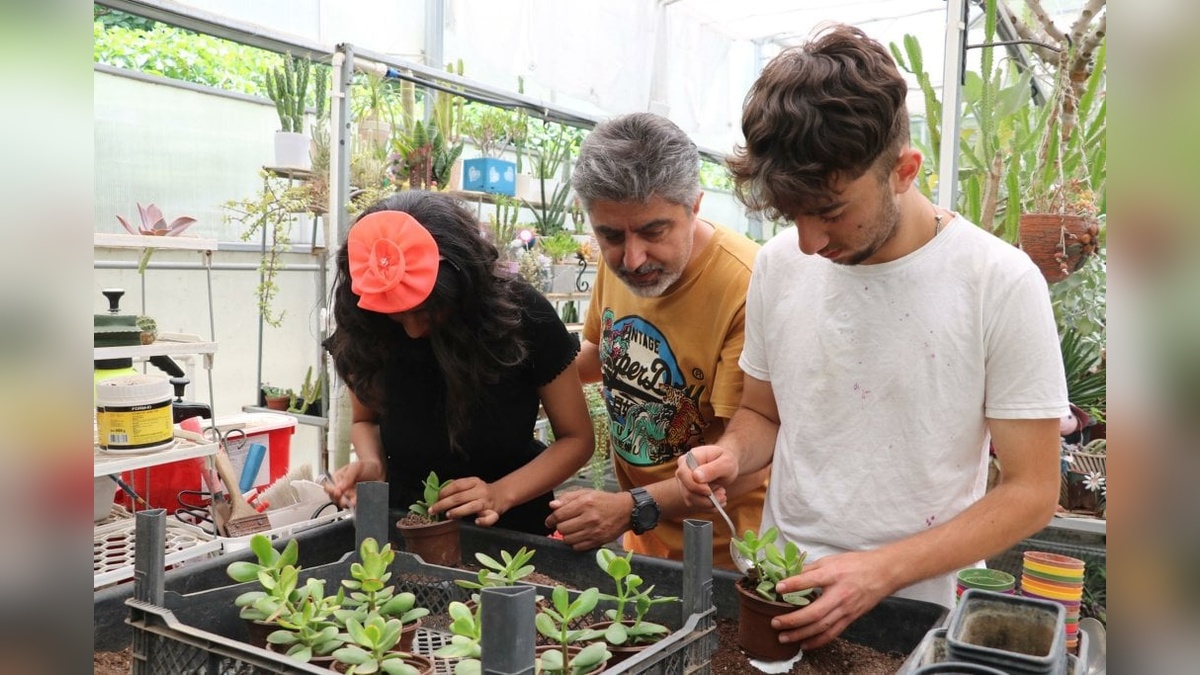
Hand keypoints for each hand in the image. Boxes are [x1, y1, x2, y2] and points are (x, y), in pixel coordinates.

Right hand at [325, 460, 383, 508]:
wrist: (378, 471)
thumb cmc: (365, 466)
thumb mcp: (356, 467)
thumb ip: (348, 476)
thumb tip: (340, 487)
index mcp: (337, 479)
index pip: (328, 487)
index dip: (332, 491)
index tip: (338, 492)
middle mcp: (342, 489)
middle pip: (335, 499)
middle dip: (341, 500)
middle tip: (347, 498)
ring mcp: (349, 496)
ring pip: (344, 504)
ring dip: (349, 503)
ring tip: (355, 500)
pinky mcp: (357, 501)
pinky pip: (354, 507)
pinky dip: (356, 506)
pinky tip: (359, 503)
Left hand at [431, 476, 504, 525]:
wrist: (502, 494)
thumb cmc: (480, 491)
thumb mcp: (471, 484)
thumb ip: (457, 488)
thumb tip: (437, 495)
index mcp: (474, 481)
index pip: (457, 485)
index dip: (444, 492)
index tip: (434, 499)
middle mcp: (481, 491)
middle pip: (460, 497)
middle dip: (444, 504)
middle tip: (433, 510)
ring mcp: (488, 502)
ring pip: (472, 506)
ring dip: (459, 511)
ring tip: (448, 515)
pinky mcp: (494, 513)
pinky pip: (489, 518)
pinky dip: (483, 521)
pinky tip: (476, 522)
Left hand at [544, 489, 631, 550]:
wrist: (625, 511)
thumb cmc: (604, 501)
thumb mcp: (586, 493)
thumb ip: (568, 498)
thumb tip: (552, 506)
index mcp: (585, 503)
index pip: (559, 515)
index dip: (551, 519)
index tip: (549, 521)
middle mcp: (589, 518)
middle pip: (562, 528)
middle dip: (560, 526)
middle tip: (564, 523)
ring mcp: (594, 531)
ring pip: (568, 539)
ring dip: (567, 535)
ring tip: (572, 529)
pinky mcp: (598, 541)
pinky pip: (577, 547)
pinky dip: (575, 542)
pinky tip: (579, 535)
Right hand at [674, 444, 737, 508]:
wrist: (725, 465)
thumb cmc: (725, 461)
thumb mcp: (726, 463)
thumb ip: (712, 469)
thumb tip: (696, 476)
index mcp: (690, 457)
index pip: (683, 473)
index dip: (695, 485)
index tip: (709, 491)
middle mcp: (683, 469)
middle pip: (687, 490)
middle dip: (706, 498)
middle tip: (723, 496)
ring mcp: (684, 482)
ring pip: (691, 500)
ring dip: (709, 503)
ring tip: (722, 496)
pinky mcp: (688, 492)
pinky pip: (695, 504)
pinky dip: (708, 506)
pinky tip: (717, 500)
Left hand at [768, 549, 892, 648]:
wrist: (883, 573)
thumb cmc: (855, 564)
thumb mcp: (831, 560)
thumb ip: (809, 569)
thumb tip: (788, 576)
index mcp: (833, 575)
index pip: (811, 580)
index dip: (794, 584)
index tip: (778, 588)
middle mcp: (839, 594)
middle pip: (814, 612)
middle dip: (793, 620)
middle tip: (775, 623)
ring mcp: (846, 609)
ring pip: (822, 627)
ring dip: (801, 635)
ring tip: (784, 638)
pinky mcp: (850, 618)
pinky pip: (832, 633)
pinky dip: (817, 641)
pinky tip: (804, 645)